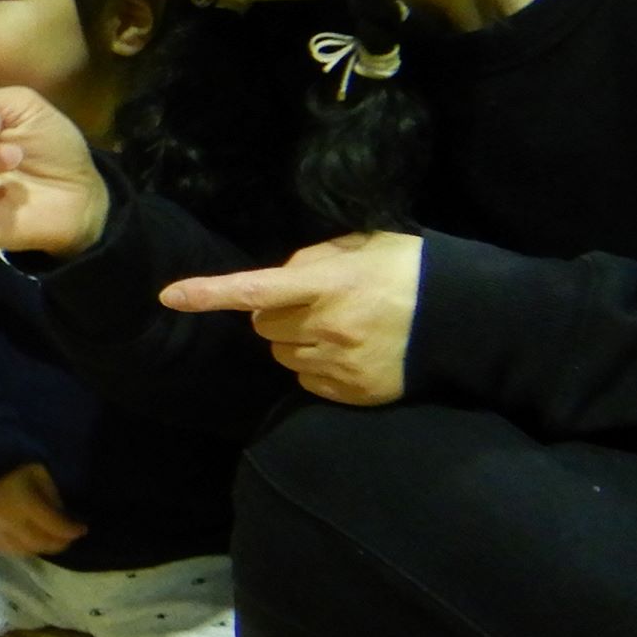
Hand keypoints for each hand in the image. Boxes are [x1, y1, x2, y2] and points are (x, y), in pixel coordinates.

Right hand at [0, 463, 86, 559]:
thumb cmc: (15, 471)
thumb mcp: (40, 475)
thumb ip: (53, 497)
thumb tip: (65, 517)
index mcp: (24, 502)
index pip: (54, 525)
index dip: (71, 530)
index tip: (83, 529)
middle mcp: (10, 521)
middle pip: (42, 542)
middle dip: (61, 542)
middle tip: (70, 537)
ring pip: (29, 550)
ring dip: (45, 547)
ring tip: (54, 539)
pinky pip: (12, 552)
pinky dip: (27, 550)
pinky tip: (34, 542)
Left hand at [162, 232, 423, 404]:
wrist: (466, 319)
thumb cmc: (411, 270)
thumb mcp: (365, 244)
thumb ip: (314, 258)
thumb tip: (281, 277)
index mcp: (329, 283)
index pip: (255, 288)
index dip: (209, 293)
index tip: (170, 296)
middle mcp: (328, 326)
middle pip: (263, 326)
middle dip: (275, 313)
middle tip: (311, 302)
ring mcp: (340, 364)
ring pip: (282, 356)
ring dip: (295, 340)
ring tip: (337, 326)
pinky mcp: (353, 392)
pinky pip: (307, 381)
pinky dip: (316, 365)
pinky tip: (348, 350)